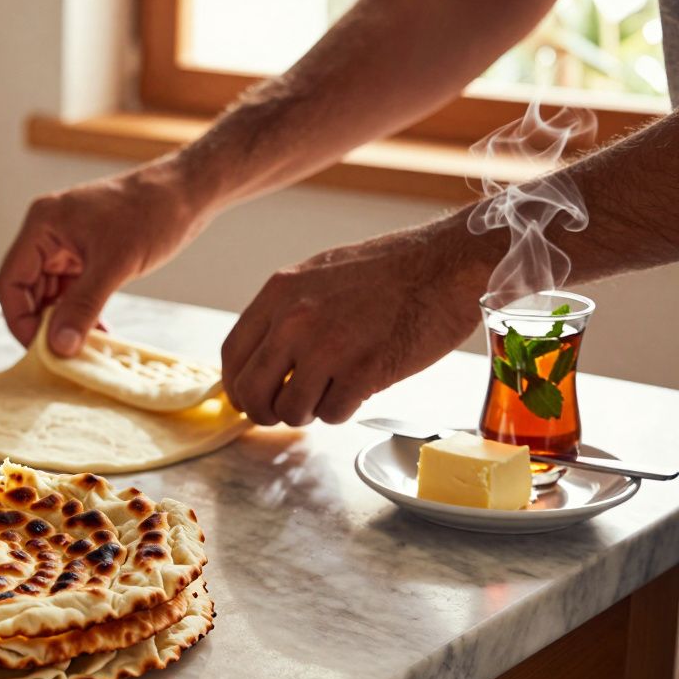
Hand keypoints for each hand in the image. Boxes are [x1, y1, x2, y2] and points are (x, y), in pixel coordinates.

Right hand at [0, 162, 206, 354]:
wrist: (187, 193)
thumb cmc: (152, 213)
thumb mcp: (115, 265)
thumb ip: (83, 306)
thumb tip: (59, 346)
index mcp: (42, 226)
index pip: (10, 282)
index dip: (20, 320)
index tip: (41, 350)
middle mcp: (48, 234)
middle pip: (27, 291)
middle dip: (43, 325)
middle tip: (63, 356)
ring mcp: (67, 245)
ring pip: (51, 295)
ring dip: (64, 323)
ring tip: (83, 349)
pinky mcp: (87, 254)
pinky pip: (73, 291)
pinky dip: (82, 313)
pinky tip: (98, 335)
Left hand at [221, 220, 487, 425]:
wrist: (446, 263)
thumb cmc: (391, 269)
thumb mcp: (319, 276)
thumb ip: (287, 312)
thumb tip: (263, 354)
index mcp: (279, 295)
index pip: (233, 355)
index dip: (238, 386)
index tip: (248, 397)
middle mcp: (294, 322)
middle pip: (252, 392)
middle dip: (265, 412)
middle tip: (285, 411)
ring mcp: (327, 348)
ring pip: (291, 410)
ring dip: (309, 412)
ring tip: (332, 393)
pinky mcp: (363, 372)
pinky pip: (332, 414)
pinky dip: (343, 410)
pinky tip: (359, 389)